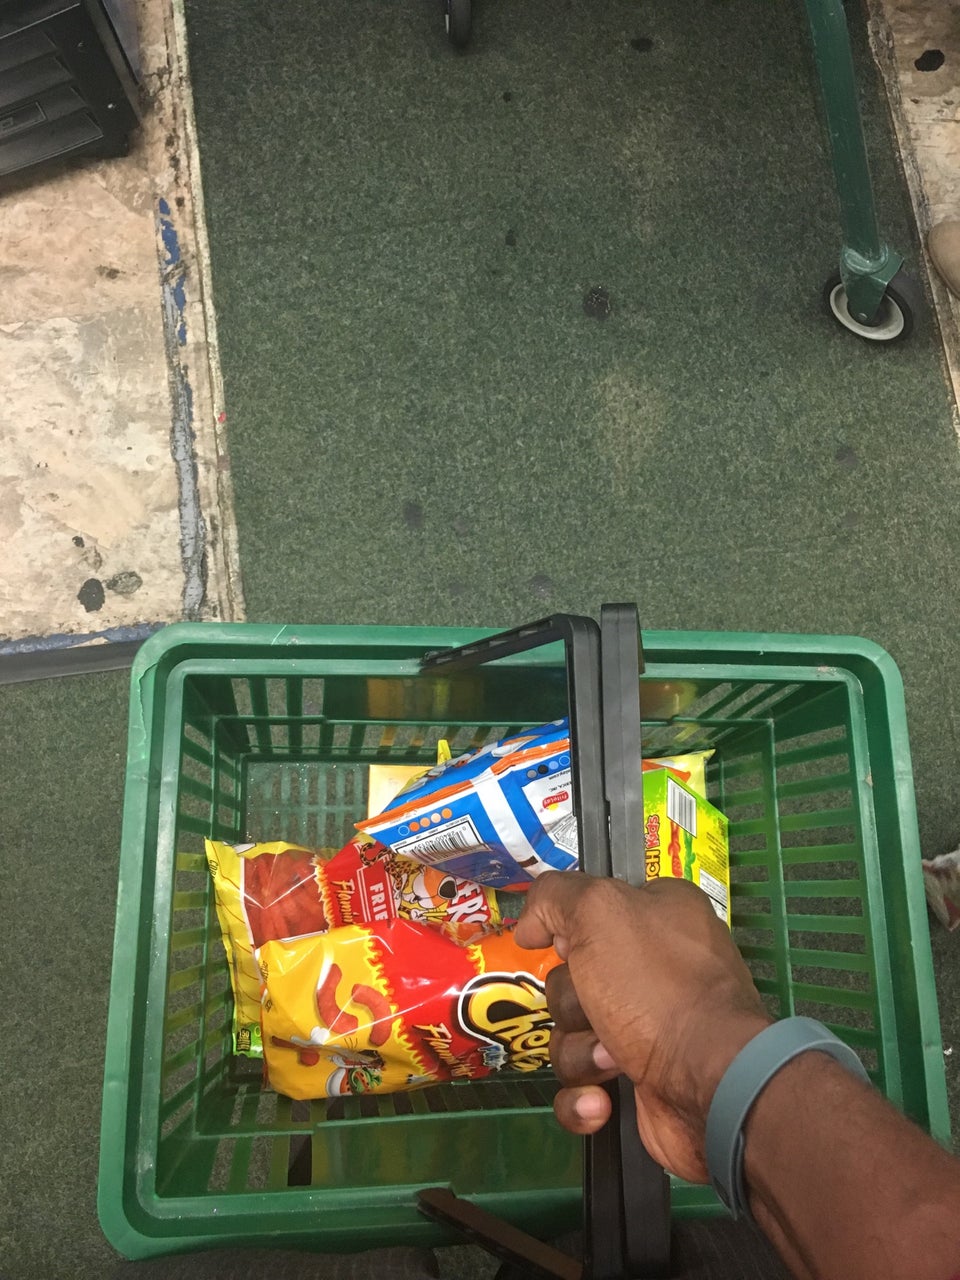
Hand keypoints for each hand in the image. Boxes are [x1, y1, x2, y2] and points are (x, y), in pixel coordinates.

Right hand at [516, 872, 770, 1182]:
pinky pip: (580, 1089)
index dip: (568, 934)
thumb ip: (556, 897)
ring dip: (581, 1054)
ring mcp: (649, 1030)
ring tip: (613, 1062)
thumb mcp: (600, 911)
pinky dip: (583, 1099)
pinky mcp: (640, 1085)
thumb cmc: (657, 987)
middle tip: (598, 1011)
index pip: (589, 913)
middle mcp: (655, 969)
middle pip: (570, 981)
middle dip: (572, 1005)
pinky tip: (602, 1103)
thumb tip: (531, 926)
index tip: (566, 948)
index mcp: (658, 915)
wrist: (710, 1084)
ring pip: (570, 1037)